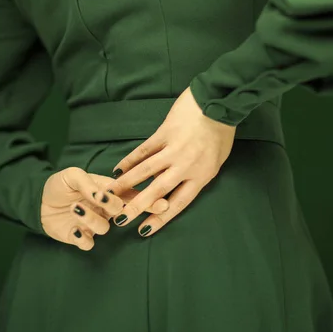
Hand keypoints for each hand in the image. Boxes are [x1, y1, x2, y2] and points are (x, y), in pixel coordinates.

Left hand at [40, 167, 168, 249]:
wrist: (38, 201)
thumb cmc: (60, 185)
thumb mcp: (72, 175)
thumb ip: (89, 183)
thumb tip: (102, 195)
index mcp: (107, 192)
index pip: (131, 196)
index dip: (147, 200)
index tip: (162, 203)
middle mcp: (104, 210)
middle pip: (121, 212)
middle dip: (115, 207)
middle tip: (101, 200)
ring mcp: (93, 224)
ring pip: (103, 228)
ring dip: (90, 218)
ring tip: (75, 207)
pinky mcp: (80, 238)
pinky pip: (88, 244)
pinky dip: (83, 238)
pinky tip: (74, 229)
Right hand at [105, 86, 235, 236]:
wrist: (219, 102)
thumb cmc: (221, 133)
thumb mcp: (216, 161)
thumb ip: (196, 174)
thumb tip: (175, 184)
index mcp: (201, 176)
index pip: (178, 204)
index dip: (160, 219)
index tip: (143, 230)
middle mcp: (186, 166)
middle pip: (158, 191)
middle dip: (137, 206)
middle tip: (119, 219)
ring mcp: (174, 149)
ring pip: (146, 170)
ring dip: (127, 183)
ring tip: (111, 193)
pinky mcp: (164, 132)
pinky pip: (144, 150)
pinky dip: (130, 160)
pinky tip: (118, 169)